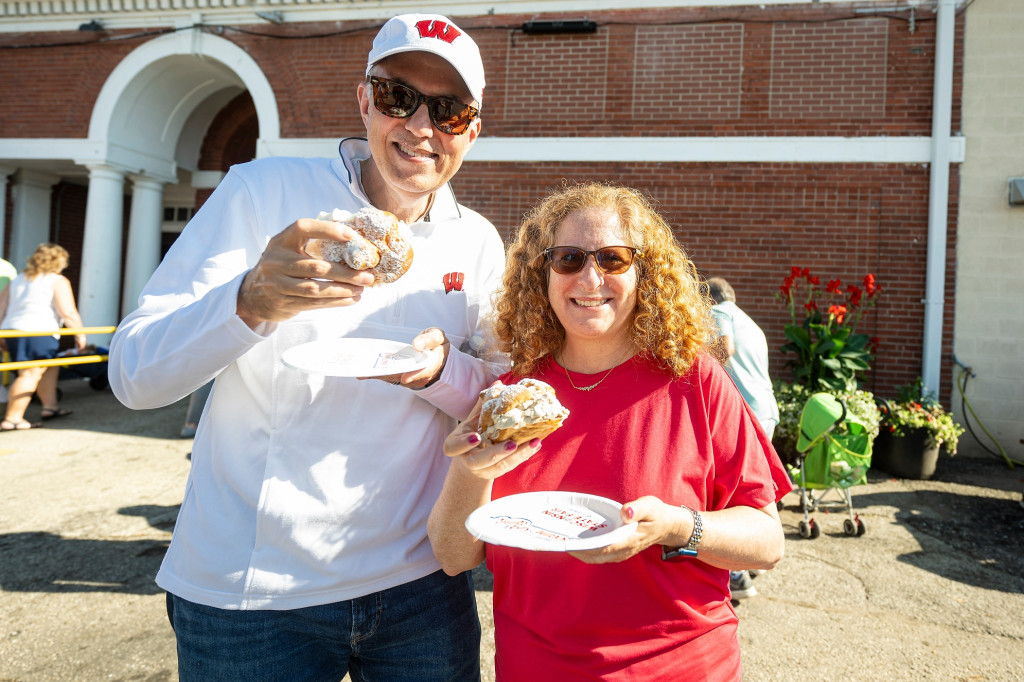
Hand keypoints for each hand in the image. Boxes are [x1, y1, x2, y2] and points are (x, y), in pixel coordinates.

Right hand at [236, 217, 375, 327]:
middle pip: (316, 267)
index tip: (351, 236)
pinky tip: (351, 299)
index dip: (327, 229)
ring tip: (362, 289)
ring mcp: (277, 284)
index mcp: (280, 241)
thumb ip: (311, 245)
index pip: (303, 228)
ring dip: (343, 290)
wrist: (252, 295)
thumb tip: (355, 242)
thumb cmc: (282, 267)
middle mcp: (275, 261)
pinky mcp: (282, 302)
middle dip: (345, 273)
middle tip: (368, 276)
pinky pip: (313, 304)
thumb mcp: (287, 250)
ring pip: (316, 289)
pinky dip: (335, 302)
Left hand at [363, 327, 450, 388]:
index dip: (415, 375)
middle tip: (371, 373)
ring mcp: (407, 377)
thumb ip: (430, 339)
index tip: (405, 378)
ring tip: (362, 372)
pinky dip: (374, 375)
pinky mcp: (398, 376)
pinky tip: (360, 374)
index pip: (425, 371)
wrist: (435, 358)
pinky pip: (387, 377)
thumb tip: (417, 344)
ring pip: (392, 378)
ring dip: (378, 375)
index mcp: (432, 364)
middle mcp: (418, 375)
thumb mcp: (438, 338)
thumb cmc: (435, 345)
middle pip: (403, 377)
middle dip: (388, 375)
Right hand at [442, 396, 541, 479]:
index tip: (476, 437)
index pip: (455, 447)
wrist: (471, 463)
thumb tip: (497, 383)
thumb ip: (482, 406)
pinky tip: (535, 444)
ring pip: (501, 465)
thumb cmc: (471, 437)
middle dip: (497, 452)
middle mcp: (468, 460)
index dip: (464, 443)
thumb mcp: (471, 422)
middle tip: (512, 444)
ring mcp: (483, 469)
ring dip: (519, 455)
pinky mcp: (497, 472)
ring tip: (534, 442)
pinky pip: (511, 465)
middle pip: (481, 460)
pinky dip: (524, 455)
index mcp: (456, 446)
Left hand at [568, 496, 689, 564]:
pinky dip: (587, 550)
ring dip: (580, 552)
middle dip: (576, 550)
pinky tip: (578, 541)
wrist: (669, 526)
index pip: (602, 548)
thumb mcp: (651, 506)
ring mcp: (621, 553)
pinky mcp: (619, 551)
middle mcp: (623, 551)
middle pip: (594, 556)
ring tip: (564, 540)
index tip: (568, 543)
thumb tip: (624, 513)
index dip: (584, 547)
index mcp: (628, 541)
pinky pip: (599, 554)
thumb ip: (637, 509)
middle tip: (559, 540)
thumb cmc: (658, 514)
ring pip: (595, 557)